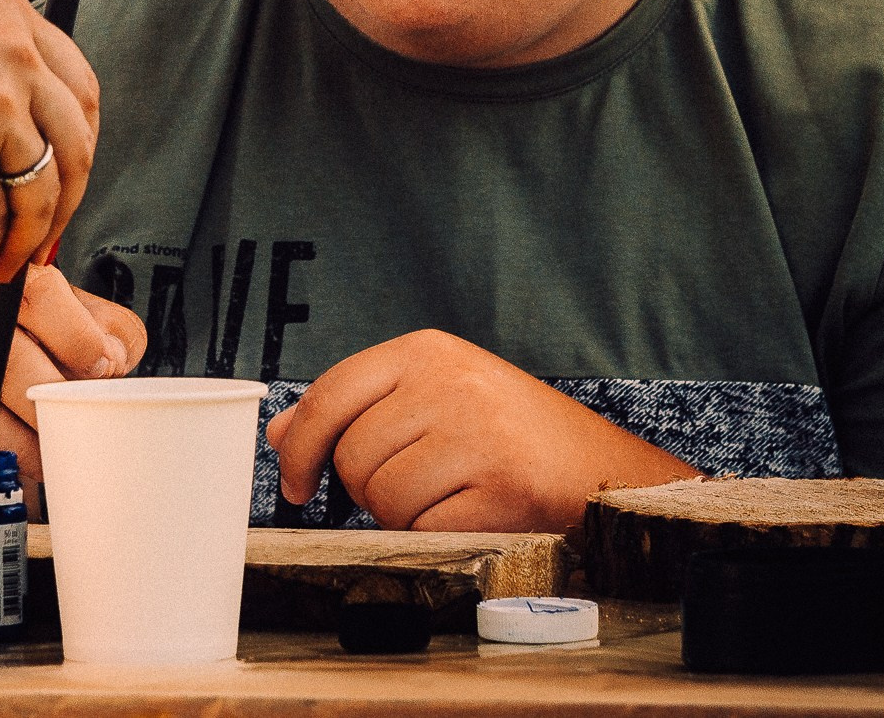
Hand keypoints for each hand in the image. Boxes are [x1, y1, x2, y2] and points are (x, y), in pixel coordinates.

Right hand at [0, 0, 98, 278]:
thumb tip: (13, 124)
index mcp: (12, 19)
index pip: (80, 89)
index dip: (80, 140)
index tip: (67, 173)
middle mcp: (17, 60)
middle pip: (77, 144)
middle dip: (67, 199)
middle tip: (48, 233)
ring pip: (44, 192)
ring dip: (30, 237)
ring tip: (9, 260)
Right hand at [0, 265, 144, 517]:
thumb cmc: (14, 368)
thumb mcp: (64, 335)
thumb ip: (109, 335)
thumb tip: (111, 361)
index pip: (41, 293)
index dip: (80, 340)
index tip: (100, 372)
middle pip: (15, 363)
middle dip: (54, 410)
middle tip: (71, 434)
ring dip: (19, 449)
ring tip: (39, 459)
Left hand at [264, 330, 698, 532]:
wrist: (604, 470)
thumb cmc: (510, 435)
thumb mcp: (434, 397)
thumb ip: (358, 410)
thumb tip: (279, 433)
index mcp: (427, 350)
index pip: (330, 394)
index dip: (300, 446)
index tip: (295, 485)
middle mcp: (449, 381)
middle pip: (352, 456)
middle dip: (371, 489)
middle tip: (420, 485)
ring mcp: (477, 430)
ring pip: (383, 497)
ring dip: (406, 515)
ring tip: (452, 495)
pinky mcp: (502, 484)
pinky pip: (424, 529)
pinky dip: (439, 535)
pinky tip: (475, 513)